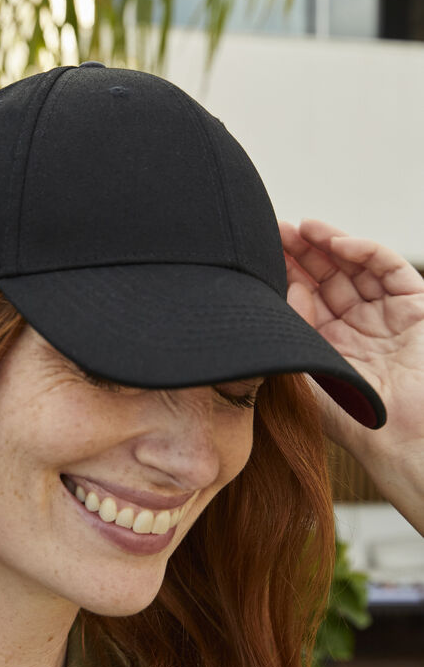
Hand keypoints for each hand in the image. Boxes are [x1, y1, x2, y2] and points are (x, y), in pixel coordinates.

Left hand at [279, 219, 423, 532]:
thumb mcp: (312, 370)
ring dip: (328, 242)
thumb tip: (289, 289)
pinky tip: (336, 243)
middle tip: (274, 230)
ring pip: (355, 265)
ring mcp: (387, 312)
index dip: (285, 272)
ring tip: (300, 228)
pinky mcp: (416, 305)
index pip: (306, 296)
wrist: (404, 438)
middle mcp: (359, 324)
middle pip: (328, 275)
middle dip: (302, 251)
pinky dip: (365, 251)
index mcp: (332, 342)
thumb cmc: (356, 417)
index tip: (258, 252)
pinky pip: (389, 268)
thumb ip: (297, 330)